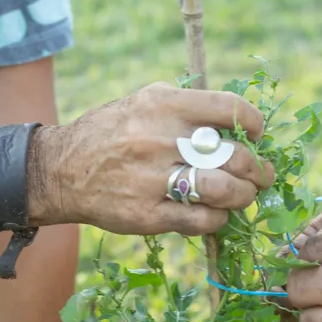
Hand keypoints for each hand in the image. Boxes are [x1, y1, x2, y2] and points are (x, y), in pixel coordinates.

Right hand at [29, 82, 274, 235]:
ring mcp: (153, 180)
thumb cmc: (112, 133)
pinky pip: (202, 220)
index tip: (257, 135)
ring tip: (244, 195)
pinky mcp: (147, 215)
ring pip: (225, 191)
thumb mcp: (144, 100)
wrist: (61, 170)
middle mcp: (159, 139)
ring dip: (244, 196)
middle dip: (258, 169)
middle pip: (236, 156)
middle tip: (260, 175)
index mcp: (163, 105)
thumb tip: (239, 121)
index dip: (255, 124)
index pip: (230, 110)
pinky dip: (218, 219)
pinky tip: (215, 213)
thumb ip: (188, 106)